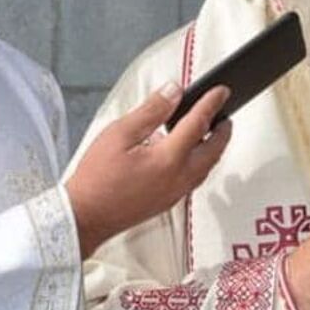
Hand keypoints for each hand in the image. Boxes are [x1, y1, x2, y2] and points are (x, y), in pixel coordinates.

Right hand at [66, 83, 231, 258]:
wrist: (84, 217)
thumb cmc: (95, 178)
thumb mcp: (119, 133)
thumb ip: (151, 111)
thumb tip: (173, 93)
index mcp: (168, 159)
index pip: (199, 123)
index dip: (211, 103)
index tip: (221, 91)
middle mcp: (178, 178)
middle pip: (213, 150)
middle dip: (223, 130)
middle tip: (225, 113)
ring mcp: (176, 193)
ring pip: (206, 167)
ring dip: (213, 147)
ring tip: (211, 131)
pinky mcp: (168, 202)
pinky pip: (195, 179)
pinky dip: (200, 162)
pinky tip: (188, 155)